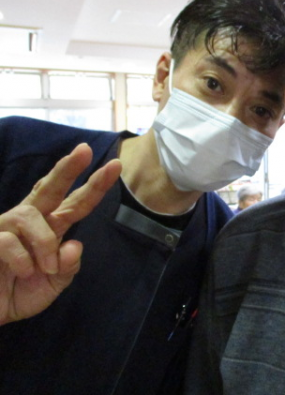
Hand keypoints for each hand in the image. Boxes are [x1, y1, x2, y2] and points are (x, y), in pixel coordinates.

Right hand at [0, 143, 121, 324]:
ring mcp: (6, 227)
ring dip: (44, 244)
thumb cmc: (21, 293)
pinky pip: (9, 241)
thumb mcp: (54, 283)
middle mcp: (30, 221)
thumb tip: (75, 244)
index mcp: (51, 228)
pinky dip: (22, 260)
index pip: (77, 203)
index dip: (95, 185)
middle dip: (68, 168)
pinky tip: (21, 273)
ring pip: (32, 217)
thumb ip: (68, 266)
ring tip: (44, 269)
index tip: (115, 165)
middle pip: (50, 188)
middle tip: (85, 150)